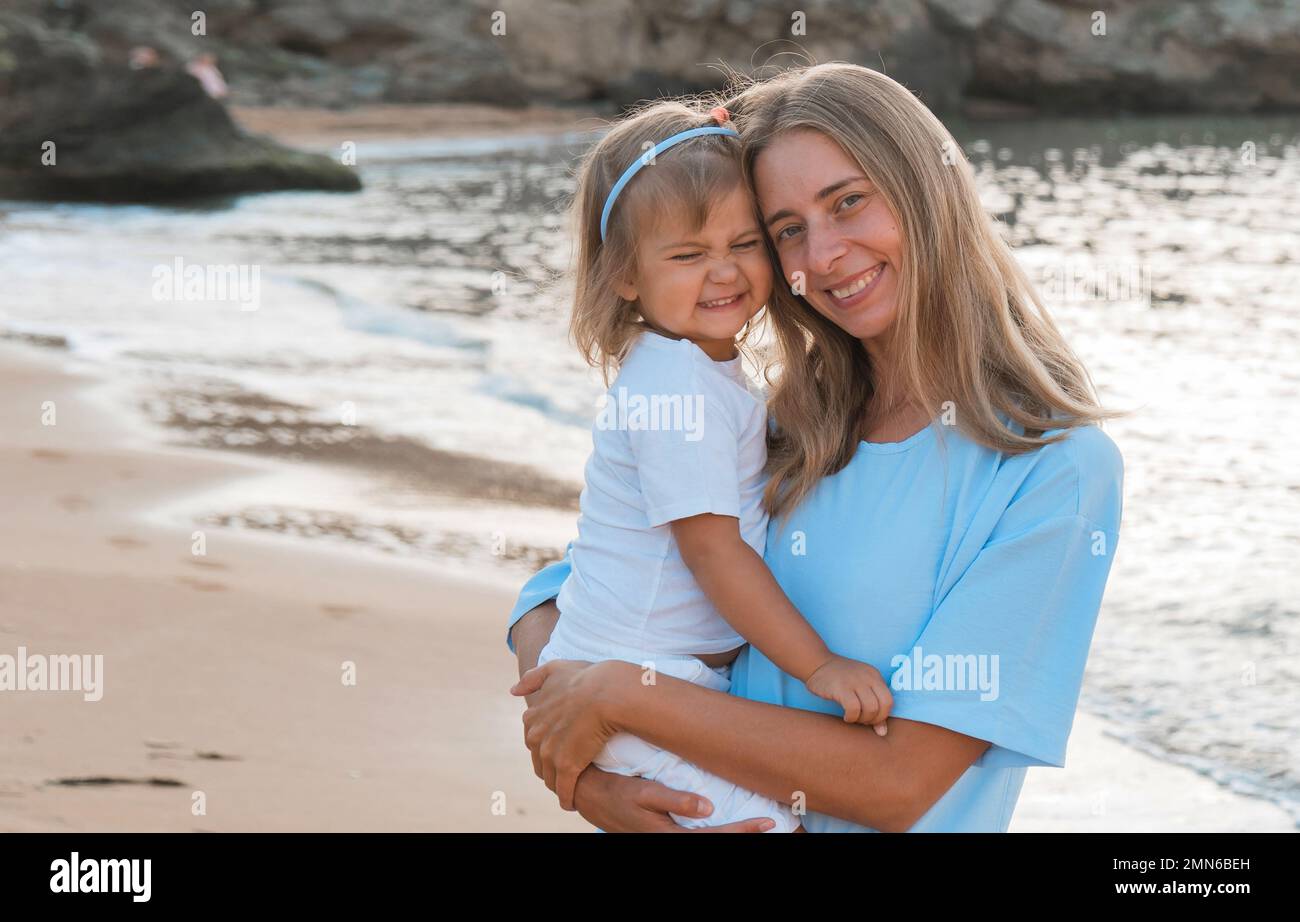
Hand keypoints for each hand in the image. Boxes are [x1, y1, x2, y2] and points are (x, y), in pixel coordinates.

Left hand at [511, 658, 621, 810]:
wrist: (606, 693)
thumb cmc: (585, 678)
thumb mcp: (554, 669)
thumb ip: (533, 679)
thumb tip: (513, 690)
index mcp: (532, 718)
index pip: (534, 741)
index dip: (546, 747)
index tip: (557, 751)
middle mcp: (536, 737)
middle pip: (539, 762)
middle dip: (549, 768)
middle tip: (563, 773)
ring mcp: (549, 754)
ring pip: (551, 778)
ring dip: (558, 785)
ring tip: (568, 789)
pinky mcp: (567, 767)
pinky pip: (564, 790)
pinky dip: (567, 799)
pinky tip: (571, 804)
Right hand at [573, 765, 775, 831]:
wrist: (587, 795)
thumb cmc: (614, 791)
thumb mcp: (641, 793)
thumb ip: (674, 800)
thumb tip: (708, 807)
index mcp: (667, 836)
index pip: (713, 839)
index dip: (741, 832)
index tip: (767, 823)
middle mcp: (669, 841)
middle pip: (714, 843)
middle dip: (742, 835)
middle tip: (772, 823)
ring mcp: (666, 838)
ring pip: (706, 839)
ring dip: (730, 833)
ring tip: (756, 824)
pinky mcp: (664, 831)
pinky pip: (696, 835)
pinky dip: (715, 830)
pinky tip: (725, 820)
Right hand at [804, 654, 892, 734]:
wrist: (817, 663)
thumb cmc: (840, 679)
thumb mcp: (861, 687)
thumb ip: (874, 706)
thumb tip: (882, 733)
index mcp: (874, 676)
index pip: (889, 701)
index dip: (882, 716)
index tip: (870, 719)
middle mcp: (867, 677)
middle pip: (882, 706)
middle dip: (873, 719)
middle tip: (861, 720)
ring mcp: (854, 681)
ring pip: (871, 708)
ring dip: (862, 719)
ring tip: (853, 718)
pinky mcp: (840, 687)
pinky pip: (854, 708)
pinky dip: (851, 717)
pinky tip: (846, 717)